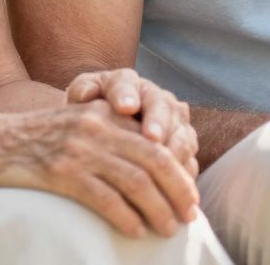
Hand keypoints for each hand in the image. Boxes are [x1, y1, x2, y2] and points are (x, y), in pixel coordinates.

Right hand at [0, 100, 200, 237]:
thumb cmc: (39, 140)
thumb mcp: (80, 125)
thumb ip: (114, 135)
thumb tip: (156, 162)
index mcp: (107, 114)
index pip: (157, 144)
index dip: (179, 172)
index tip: (191, 195)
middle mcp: (98, 127)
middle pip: (154, 162)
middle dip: (178, 192)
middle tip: (190, 216)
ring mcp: (80, 149)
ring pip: (135, 182)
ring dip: (158, 210)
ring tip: (168, 229)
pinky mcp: (62, 173)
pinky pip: (105, 198)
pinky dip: (126, 217)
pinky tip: (136, 231)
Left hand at [66, 67, 199, 175]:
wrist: (103, 135)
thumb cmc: (89, 115)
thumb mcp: (82, 98)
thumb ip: (82, 91)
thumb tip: (85, 95)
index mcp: (128, 83)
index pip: (127, 84)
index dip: (128, 95)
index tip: (125, 107)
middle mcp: (157, 98)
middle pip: (163, 107)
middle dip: (159, 122)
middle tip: (153, 138)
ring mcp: (175, 123)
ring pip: (181, 134)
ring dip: (175, 150)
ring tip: (165, 167)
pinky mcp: (184, 148)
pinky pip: (188, 161)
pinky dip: (182, 174)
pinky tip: (173, 187)